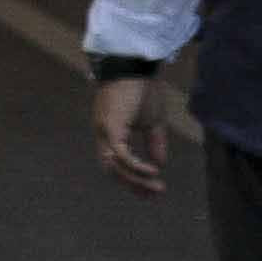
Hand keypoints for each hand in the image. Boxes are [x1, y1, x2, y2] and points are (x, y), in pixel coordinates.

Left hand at [88, 65, 183, 196]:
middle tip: (155, 194)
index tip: (150, 192)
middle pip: (111, 169)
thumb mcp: (153, 121)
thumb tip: (160, 164)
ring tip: (157, 186)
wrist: (135, 66)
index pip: (115, 163)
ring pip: (114, 165)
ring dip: (135, 179)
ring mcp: (103, 130)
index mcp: (109, 133)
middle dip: (133, 185)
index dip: (131, 179)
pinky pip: (120, 153)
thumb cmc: (142, 90)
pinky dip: (135, 165)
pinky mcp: (110, 126)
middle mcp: (102, 134)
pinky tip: (152, 172)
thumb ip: (154, 142)